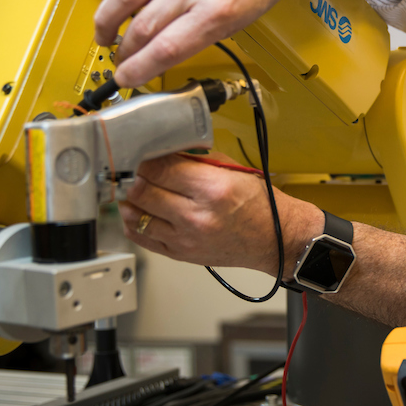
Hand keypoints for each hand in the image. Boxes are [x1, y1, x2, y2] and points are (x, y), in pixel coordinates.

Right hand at [67, 0, 318, 87]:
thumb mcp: (242, 22)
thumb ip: (201, 36)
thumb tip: (161, 55)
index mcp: (217, 11)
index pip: (167, 49)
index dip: (139, 69)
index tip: (126, 79)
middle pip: (144, 27)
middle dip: (125, 51)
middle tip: (119, 60)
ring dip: (107, 21)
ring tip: (104, 36)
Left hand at [118, 153, 319, 276]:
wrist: (275, 239)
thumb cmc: (259, 204)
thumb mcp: (231, 171)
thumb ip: (195, 160)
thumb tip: (164, 150)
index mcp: (212, 189)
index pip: (160, 168)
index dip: (145, 157)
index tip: (141, 152)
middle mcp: (197, 216)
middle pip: (143, 190)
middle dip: (135, 176)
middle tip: (134, 168)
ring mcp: (186, 239)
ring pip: (136, 215)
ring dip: (131, 199)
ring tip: (133, 189)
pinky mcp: (181, 254)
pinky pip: (143, 238)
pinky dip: (133, 223)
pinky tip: (136, 212)